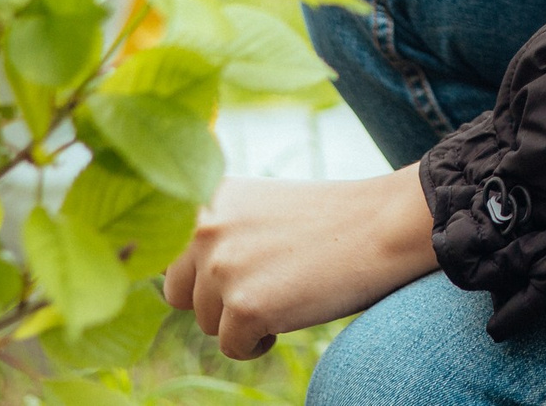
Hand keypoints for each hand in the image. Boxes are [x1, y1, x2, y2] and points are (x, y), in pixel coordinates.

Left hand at [164, 169, 437, 359]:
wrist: (382, 225)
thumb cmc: (324, 220)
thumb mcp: (253, 209)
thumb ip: (211, 232)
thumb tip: (162, 279)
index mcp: (203, 197)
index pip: (165, 256)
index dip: (196, 273)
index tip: (229, 269)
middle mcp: (202, 228)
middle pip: (180, 295)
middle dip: (217, 299)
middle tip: (268, 278)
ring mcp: (222, 268)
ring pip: (208, 324)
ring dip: (243, 318)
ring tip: (288, 285)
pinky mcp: (245, 308)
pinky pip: (234, 348)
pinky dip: (261, 341)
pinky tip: (294, 308)